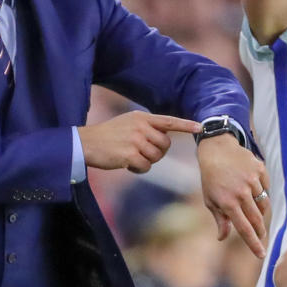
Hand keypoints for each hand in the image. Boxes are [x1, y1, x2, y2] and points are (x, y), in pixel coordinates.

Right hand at [78, 111, 199, 172]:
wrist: (86, 143)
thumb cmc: (108, 135)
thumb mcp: (128, 123)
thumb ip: (146, 127)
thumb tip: (165, 139)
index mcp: (142, 118)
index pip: (168, 121)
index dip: (185, 124)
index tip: (200, 127)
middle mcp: (140, 127)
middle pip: (165, 144)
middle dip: (158, 153)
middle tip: (142, 153)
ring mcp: (135, 140)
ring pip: (156, 157)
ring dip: (147, 161)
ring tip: (131, 157)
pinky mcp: (130, 154)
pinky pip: (146, 166)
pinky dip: (139, 169)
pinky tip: (128, 164)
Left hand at [197, 134, 269, 257]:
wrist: (217, 149)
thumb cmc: (211, 178)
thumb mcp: (210, 200)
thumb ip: (220, 219)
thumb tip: (222, 238)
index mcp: (227, 203)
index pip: (244, 229)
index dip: (254, 244)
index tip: (261, 255)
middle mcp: (241, 193)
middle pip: (257, 219)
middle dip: (260, 231)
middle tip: (261, 236)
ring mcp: (252, 180)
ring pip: (263, 204)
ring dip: (259, 209)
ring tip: (251, 206)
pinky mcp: (259, 170)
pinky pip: (266, 188)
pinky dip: (261, 191)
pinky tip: (251, 186)